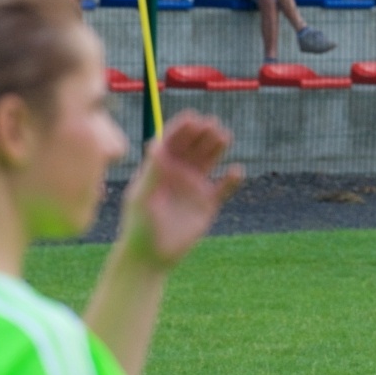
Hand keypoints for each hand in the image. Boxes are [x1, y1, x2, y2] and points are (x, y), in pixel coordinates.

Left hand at [118, 112, 243, 269]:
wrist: (151, 256)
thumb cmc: (139, 226)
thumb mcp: (142, 197)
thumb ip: (152, 172)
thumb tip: (155, 145)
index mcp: (159, 167)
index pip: (172, 140)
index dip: (182, 128)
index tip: (193, 118)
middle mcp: (178, 172)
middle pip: (194, 145)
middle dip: (203, 133)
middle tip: (212, 124)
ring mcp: (194, 186)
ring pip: (210, 160)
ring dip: (218, 147)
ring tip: (225, 136)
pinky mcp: (208, 204)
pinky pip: (225, 187)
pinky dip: (232, 179)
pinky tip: (236, 171)